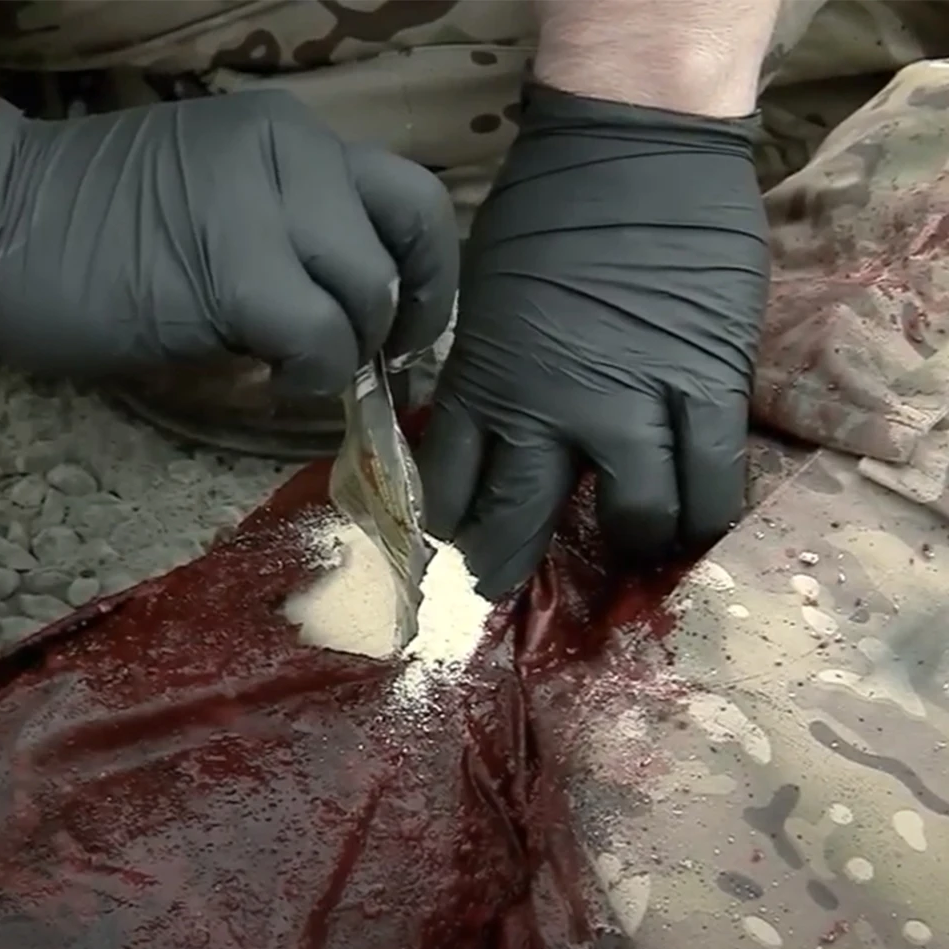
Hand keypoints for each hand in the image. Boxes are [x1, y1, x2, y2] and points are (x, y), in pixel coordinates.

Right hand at [0, 92, 457, 390]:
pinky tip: (271, 378)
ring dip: (346, 352)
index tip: (406, 324)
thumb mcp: (230, 209)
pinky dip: (310, 377)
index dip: (431, 273)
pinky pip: (320, 339)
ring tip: (293, 365)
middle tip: (371, 355)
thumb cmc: (108, 231)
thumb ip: (308, 241)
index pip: (413, 198)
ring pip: (372, 293)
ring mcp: (265, 202)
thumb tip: (377, 318)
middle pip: (416, 236)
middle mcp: (294, 149)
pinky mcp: (234, 270)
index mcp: (296, 138)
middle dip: (409, 314)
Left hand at [418, 84, 769, 598]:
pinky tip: (696, 516)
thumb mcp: (483, 299)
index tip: (456, 546)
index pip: (452, 490)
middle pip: (521, 524)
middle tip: (509, 586)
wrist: (631, 145)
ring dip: (633, 541)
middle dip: (509, 568)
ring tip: (634, 540)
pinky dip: (704, 513)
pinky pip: (713, 483)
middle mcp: (550, 409)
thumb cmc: (547, 212)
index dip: (452, 531)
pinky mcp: (708, 385)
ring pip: (637, 516)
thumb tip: (484, 425)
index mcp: (486, 381)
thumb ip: (486, 372)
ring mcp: (634, 402)